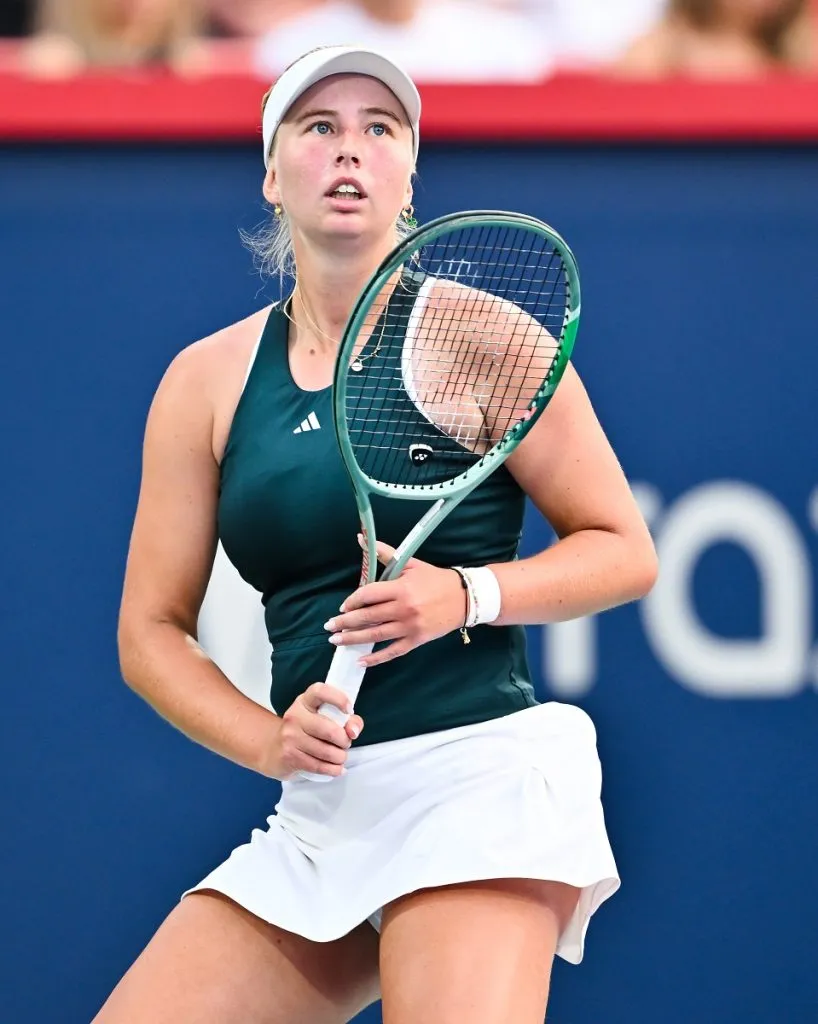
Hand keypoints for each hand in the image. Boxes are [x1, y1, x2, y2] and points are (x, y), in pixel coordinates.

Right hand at [266, 683, 363, 780]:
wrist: (273, 749)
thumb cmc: (306, 731)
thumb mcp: (323, 718)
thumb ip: (347, 720)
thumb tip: (353, 731)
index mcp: (305, 701)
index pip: (320, 691)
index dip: (338, 699)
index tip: (349, 709)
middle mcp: (295, 716)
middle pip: (330, 731)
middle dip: (345, 741)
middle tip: (345, 744)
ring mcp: (290, 737)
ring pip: (327, 752)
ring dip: (340, 757)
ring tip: (340, 756)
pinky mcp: (289, 756)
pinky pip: (319, 766)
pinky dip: (333, 769)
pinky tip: (337, 768)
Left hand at [324, 539, 466, 668]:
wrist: (464, 598)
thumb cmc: (435, 579)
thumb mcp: (411, 563)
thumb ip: (385, 553)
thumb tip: (361, 538)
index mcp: (401, 588)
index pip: (368, 595)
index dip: (352, 601)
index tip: (343, 607)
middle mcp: (404, 609)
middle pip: (368, 617)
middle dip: (345, 623)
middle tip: (329, 627)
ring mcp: (410, 626)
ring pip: (376, 635)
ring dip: (353, 639)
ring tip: (336, 641)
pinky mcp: (417, 640)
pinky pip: (393, 651)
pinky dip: (376, 658)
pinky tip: (361, 661)